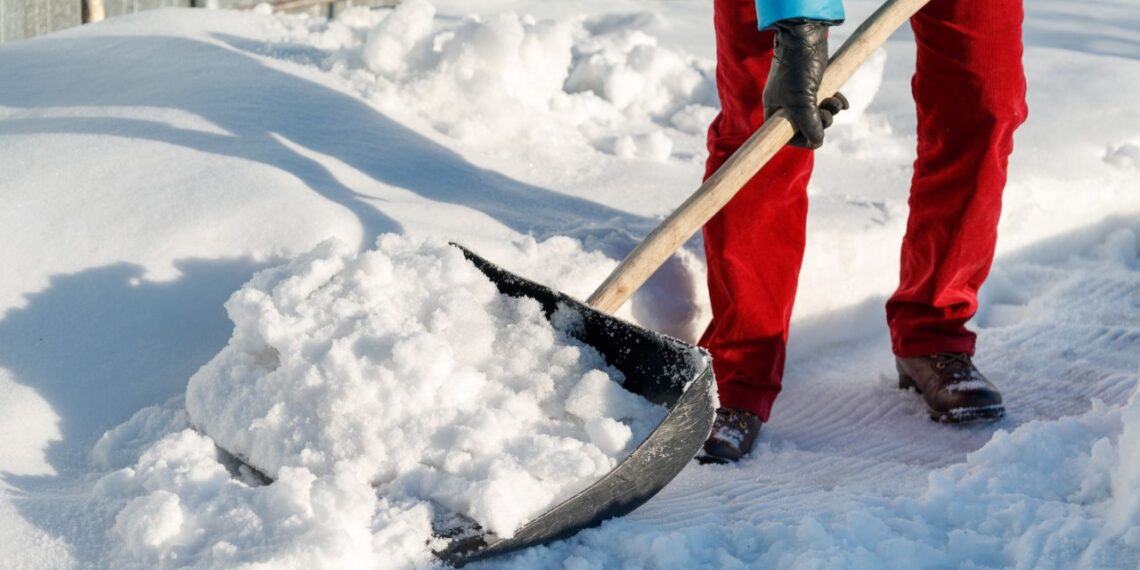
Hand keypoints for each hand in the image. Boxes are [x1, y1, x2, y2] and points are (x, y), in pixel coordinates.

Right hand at [763, 20, 848, 148]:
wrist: (804, 38)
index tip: (813, 136)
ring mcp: (801, 95)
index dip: (801, 139)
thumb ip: (809, 125)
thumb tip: (817, 141)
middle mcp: (786, 106)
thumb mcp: (802, 103)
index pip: (786, 137)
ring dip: (830, 112)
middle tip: (825, 114)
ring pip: (818, 115)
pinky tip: (842, 100)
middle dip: (820, 123)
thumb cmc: (797, 70)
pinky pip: (826, 103)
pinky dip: (836, 103)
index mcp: (775, 112)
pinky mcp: (814, 85)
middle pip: (805, 128)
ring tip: (834, 102)